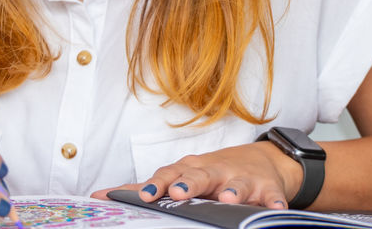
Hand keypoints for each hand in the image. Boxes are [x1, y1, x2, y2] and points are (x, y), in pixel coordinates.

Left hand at [94, 141, 302, 209]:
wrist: (262, 162)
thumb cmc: (211, 174)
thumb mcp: (180, 176)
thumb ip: (144, 188)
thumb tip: (97, 198)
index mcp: (190, 170)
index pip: (169, 174)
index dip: (157, 184)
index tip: (145, 195)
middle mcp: (214, 171)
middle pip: (199, 175)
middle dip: (188, 184)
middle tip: (178, 193)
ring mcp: (241, 179)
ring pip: (236, 184)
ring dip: (232, 192)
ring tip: (227, 201)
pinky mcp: (267, 190)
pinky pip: (271, 197)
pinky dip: (273, 203)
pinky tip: (274, 210)